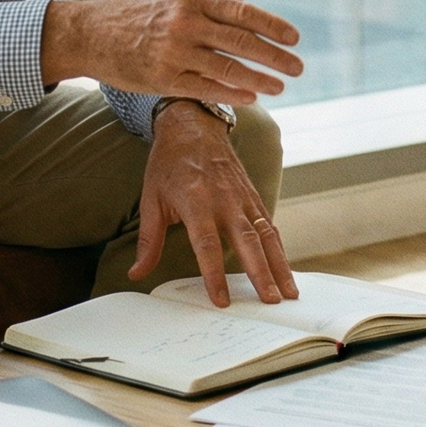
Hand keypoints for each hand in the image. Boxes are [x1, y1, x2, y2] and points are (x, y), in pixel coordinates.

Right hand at [41, 0, 302, 107]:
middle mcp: (186, 24)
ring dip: (258, 79)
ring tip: (279, 86)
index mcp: (193, 0)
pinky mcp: (164, 78)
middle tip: (298, 67)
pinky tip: (250, 98)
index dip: (272, 26)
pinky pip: (205, 88)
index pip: (243, 13)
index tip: (294, 39)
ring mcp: (175, 52)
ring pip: (227, 68)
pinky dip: (231, 94)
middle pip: (241, 42)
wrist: (93, 34)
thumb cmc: (138, 12)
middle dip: (274, 56)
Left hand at [129, 100, 297, 305]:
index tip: (221, 299)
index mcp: (195, 201)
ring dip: (279, 265)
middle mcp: (224, 199)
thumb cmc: (169, 163)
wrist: (192, 125)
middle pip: (246, 241)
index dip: (214, 274)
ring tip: (289, 293)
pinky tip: (286, 269)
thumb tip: (136, 272)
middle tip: (270, 301)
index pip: (206, 244)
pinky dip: (279, 248)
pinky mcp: (252, 195)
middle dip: (260, 273)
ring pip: (266, 235)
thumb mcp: (151, 199)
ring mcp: (242, 197)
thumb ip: (148, 240)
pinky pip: (269, 225)